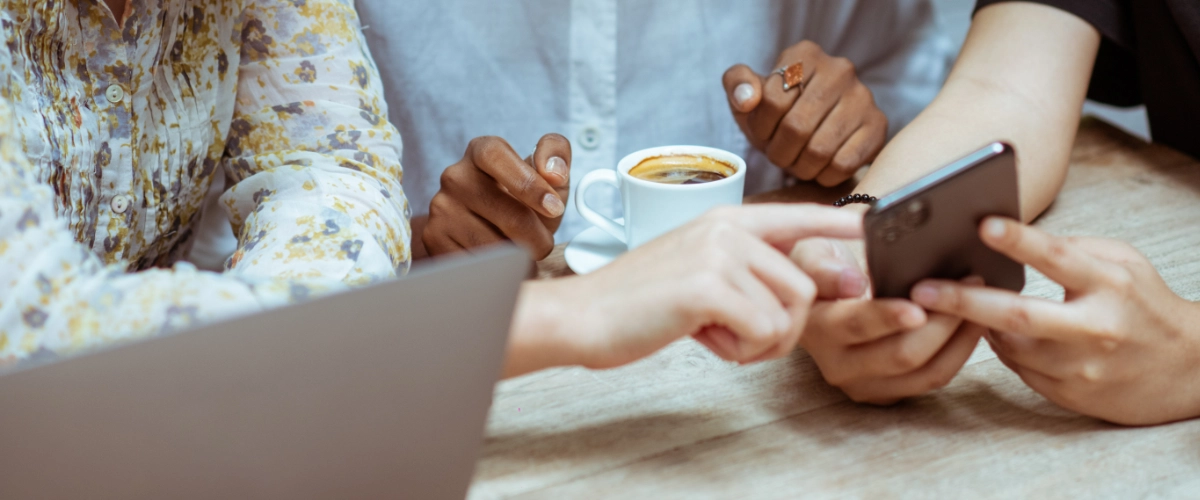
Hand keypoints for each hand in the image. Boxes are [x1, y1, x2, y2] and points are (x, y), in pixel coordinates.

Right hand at [424, 134, 570, 258]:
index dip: (529, 183)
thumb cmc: (523, 198)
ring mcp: (441, 208)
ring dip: (517, 258)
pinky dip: (495, 271)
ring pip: (493, 245)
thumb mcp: (547, 173)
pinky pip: (475, 263)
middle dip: (536, 237)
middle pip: (506, 213)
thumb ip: (557, 154)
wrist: (486, 225)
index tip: (554, 207)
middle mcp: (456, 176)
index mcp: (482, 152)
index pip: (497, 157)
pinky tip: (501, 264)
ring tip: (523, 254)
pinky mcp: (434, 238)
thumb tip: (554, 171)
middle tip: (544, 244)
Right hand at [504, 204, 863, 376]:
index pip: (797, 216)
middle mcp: (726, 228)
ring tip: (715, 334)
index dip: (839, 228)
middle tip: (739, 336)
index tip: (870, 231)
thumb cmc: (639, 303)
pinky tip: (701, 338)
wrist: (583, 316)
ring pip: (787, 313)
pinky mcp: (707, 286)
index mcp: (725, 219)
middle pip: (804, 287)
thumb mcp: (699, 275)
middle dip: (783, 328)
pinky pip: (762, 332)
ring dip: (760, 342)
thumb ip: (750, 275)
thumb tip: (813, 287)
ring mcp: (717, 253)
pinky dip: (738, 351)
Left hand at [723, 41, 887, 186]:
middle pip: (795, 127)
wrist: (817, 131)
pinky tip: (819, 167)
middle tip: (778, 155)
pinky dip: (823, 175)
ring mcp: (863, 97)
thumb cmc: (778, 113)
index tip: (763, 134)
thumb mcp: (748, 95)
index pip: (772, 100)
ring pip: (820, 149)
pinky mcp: (878, 126)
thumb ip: (737, 84)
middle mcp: (839, 69)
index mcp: (804, 55)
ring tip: (797, 162)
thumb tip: (747, 98)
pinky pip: (843, 164)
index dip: (760, 128)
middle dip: (779, 152)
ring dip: (799, 167)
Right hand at [792, 238, 985, 404]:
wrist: (824, 298)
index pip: (856, 325)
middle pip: (902, 354)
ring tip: (979, 302)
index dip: (888, 317)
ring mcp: (865, 385)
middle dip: (942, 321)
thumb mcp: (812, 253)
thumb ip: (823, 266)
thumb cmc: (825, 267)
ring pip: (926, 373)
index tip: (918, 308)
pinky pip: (934, 378)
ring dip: (959, 337)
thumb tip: (852, 284)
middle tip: (969, 286)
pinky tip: (972, 323)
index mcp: (815, 328)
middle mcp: (837, 365)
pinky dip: (959, 350)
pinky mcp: (889, 393)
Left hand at [912, 218, 1199, 424]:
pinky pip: (1018, 368)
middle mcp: (1093, 329)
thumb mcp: (1123, 263)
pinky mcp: (1069, 395)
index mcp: (1110, 285)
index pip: (1058, 258)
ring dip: (978, 324)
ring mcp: (1080, 368)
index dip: (1019, 241)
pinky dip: (1001, 347)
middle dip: (963, 301)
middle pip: (1017, 316)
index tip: (982, 224)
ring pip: (1007, 345)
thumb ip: (1071, 249)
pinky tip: (994, 331)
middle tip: (919, 289)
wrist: (1188, 371)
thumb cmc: (1144, 305)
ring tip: (958, 305)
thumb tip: (1010, 239)